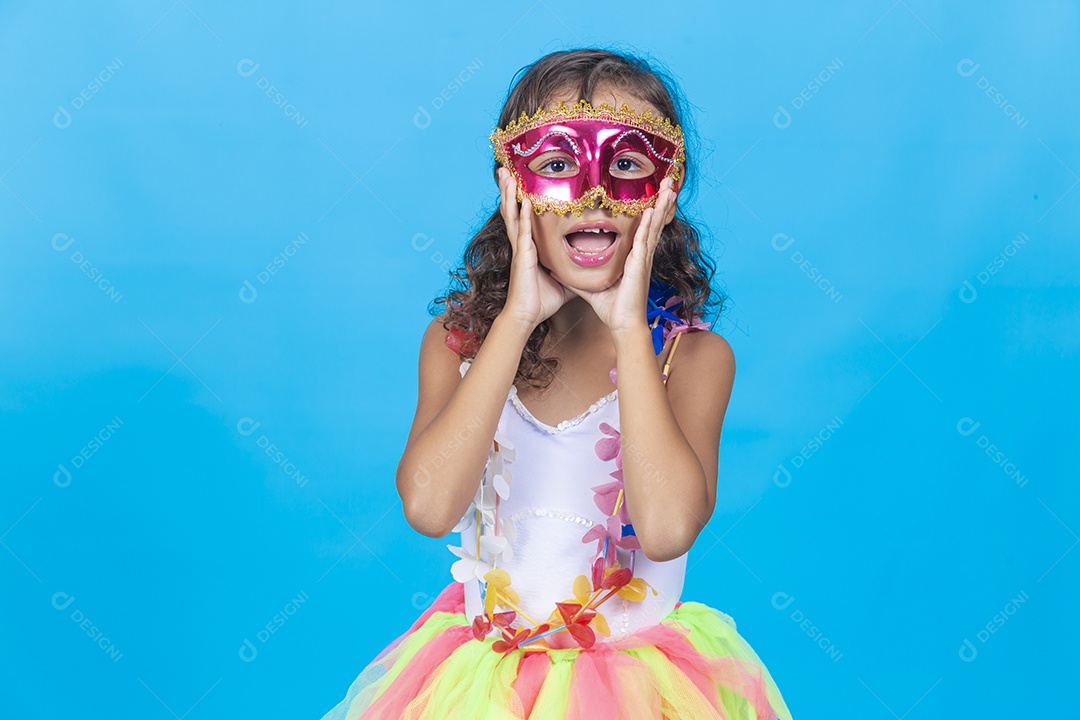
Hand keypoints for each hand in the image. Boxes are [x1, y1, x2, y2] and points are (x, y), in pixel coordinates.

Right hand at [497, 167, 576, 331]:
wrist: (527, 316)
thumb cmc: (542, 300)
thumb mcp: (564, 279)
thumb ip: (574, 268)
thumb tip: (592, 265)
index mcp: (530, 247)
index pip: (524, 217)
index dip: (520, 198)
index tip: (519, 180)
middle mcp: (523, 244)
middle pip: (513, 210)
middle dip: (508, 189)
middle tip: (505, 168)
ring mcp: (521, 249)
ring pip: (512, 215)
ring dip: (510, 194)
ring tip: (507, 174)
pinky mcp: (523, 256)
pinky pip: (523, 231)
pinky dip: (524, 215)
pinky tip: (525, 200)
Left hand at [550, 178, 677, 334]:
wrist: (623, 325)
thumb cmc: (612, 308)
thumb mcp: (590, 287)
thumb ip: (576, 277)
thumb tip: (556, 270)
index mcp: (633, 258)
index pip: (643, 228)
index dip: (650, 211)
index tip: (654, 193)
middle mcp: (641, 255)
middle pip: (654, 222)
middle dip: (661, 201)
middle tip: (667, 181)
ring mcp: (642, 259)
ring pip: (654, 226)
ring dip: (662, 205)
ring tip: (668, 186)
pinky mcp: (639, 265)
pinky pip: (644, 241)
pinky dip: (649, 225)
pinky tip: (652, 210)